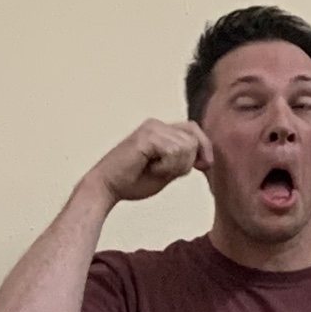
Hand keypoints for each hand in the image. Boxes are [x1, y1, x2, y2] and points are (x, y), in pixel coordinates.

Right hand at [88, 119, 213, 203]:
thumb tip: (205, 158)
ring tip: (154, 170)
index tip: (204, 166)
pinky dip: (166, 166)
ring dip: (174, 166)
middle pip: (193, 139)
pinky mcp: (147, 135)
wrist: (105, 187)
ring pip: (186, 146)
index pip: (193, 130)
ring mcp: (152, 128)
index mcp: (160, 130)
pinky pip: (173, 151)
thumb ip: (182, 162)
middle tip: (165, 173)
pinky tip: (150, 168)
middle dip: (186, 162)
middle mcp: (156, 124)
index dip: (204, 147)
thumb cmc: (131, 182)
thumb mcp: (166, 172)